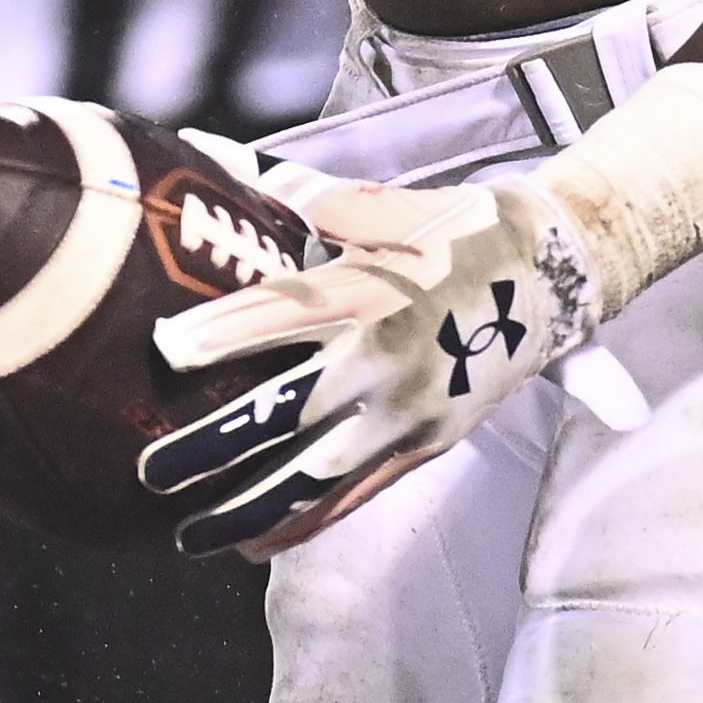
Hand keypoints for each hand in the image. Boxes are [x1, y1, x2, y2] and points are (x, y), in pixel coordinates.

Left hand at [139, 168, 604, 557]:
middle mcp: (388, 358)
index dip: (223, 333)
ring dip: (251, 508)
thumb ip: (301, 196)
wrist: (551, 271)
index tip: (163, 350)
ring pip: (319, 473)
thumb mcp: (378, 206)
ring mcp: (410, 409)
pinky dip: (306, 523)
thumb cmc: (452, 229)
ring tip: (188, 532)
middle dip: (217, 445)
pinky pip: (359, 494)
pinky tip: (256, 545)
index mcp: (372, 291)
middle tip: (151, 470)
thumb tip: (217, 157)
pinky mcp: (428, 442)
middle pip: (289, 410)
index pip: (285, 315)